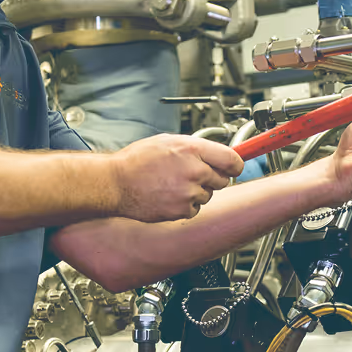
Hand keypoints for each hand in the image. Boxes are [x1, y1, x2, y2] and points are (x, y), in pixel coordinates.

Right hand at [110, 134, 243, 221]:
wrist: (115, 183)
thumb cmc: (136, 161)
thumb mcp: (167, 141)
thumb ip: (194, 147)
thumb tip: (214, 152)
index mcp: (192, 149)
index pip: (231, 159)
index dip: (235, 164)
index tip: (234, 167)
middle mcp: (194, 170)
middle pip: (223, 179)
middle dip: (213, 178)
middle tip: (194, 175)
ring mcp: (189, 192)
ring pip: (208, 195)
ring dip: (197, 192)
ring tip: (174, 184)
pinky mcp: (182, 210)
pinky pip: (195, 209)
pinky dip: (186, 205)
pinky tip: (169, 196)